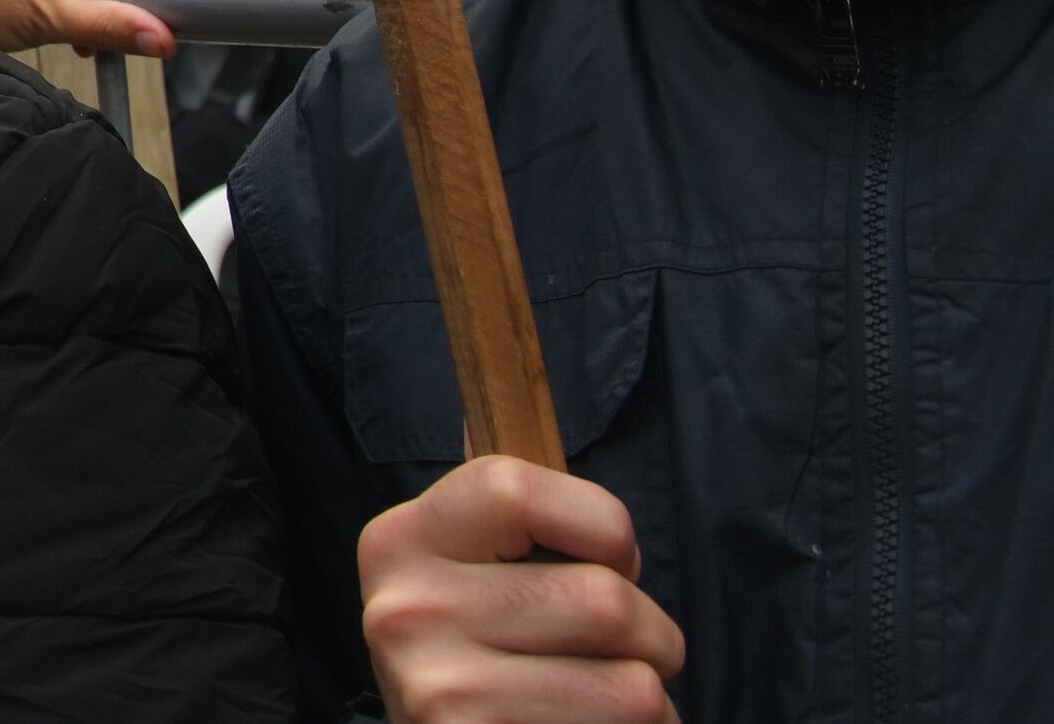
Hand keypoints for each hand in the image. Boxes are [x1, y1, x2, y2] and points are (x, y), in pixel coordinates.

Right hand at [360, 458, 682, 723]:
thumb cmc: (485, 657)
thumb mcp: (468, 573)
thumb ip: (503, 513)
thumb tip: (497, 363)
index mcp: (400, 540)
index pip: (513, 487)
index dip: (601, 525)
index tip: (611, 560)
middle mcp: (405, 609)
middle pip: (603, 599)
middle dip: (653, 633)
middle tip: (630, 652)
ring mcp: (440, 689)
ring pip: (634, 683)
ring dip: (651, 699)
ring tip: (609, 701)